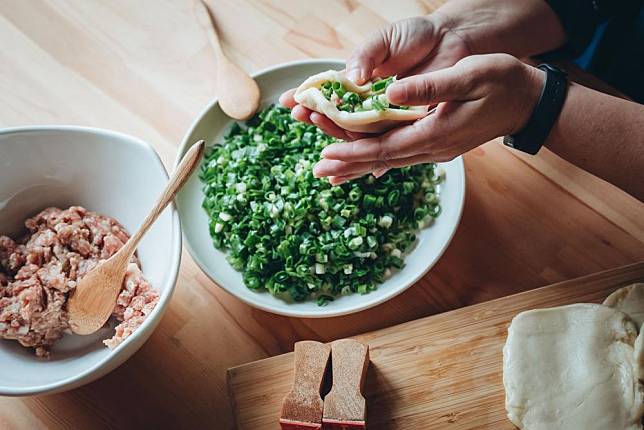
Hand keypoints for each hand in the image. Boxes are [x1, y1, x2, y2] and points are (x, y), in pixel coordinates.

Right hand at [279, 14, 470, 139]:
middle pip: (337, 118)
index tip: (287, 100)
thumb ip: (364, 57)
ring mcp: (385, 117)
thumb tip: (350, 77)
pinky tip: (347, 165)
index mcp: (358, 83)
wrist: (451, 42)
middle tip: (300, 114)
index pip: (327, 94)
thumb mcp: (383, 41)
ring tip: (318, 129)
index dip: (307, 98)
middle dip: (316, 117)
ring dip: (334, 137)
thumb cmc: (416, 37)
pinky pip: (383, 145)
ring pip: (355, 135)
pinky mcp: (404, 128)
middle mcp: (368, 104)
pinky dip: (365, 156)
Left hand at [313, 54, 544, 183]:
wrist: (528, 102)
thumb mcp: (469, 76)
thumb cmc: (502, 82)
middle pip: (383, 159)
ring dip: (359, 163)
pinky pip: (400, 155)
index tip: (327, 155)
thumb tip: (391, 95)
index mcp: (436, 133)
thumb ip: (430, 88)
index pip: (386, 147)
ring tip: (331, 171)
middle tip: (317, 171)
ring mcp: (436, 149)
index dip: (354, 152)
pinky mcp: (437, 144)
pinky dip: (377, 158)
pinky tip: (364, 163)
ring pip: (389, 160)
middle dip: (348, 164)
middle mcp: (433, 148)